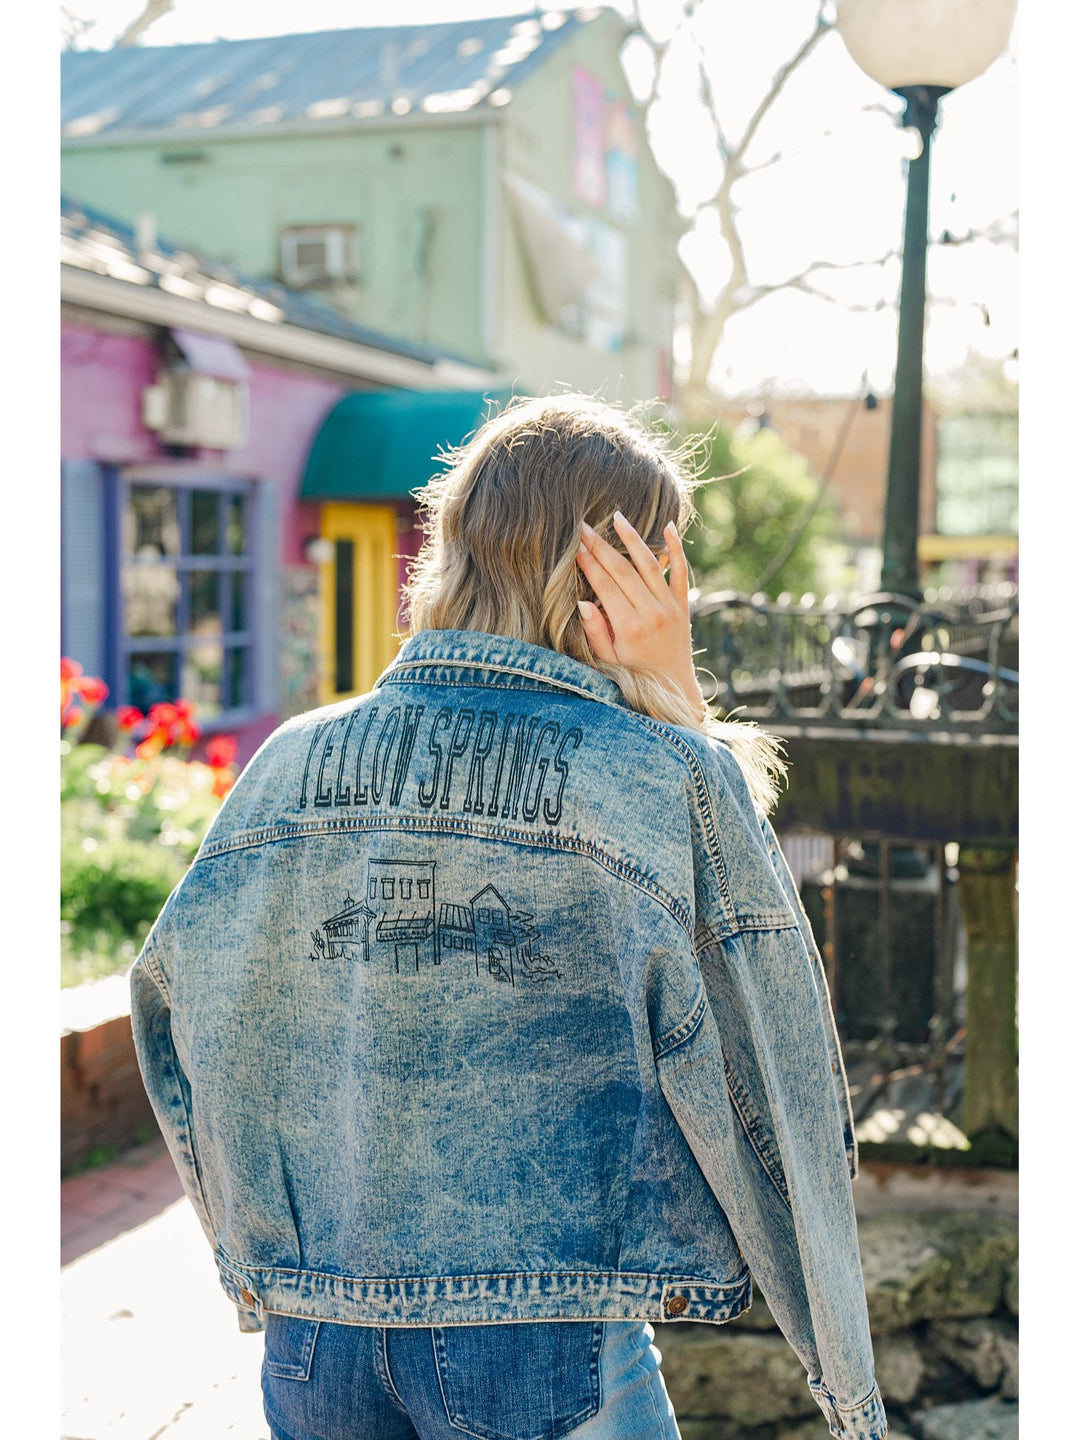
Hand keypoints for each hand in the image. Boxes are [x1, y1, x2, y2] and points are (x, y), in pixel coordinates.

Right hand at [575, 512, 703, 713]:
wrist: (672, 687)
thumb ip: (594, 631)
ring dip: (633, 538)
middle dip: (602, 546)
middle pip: (623, 570)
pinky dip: (676, 548)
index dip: (589, 564)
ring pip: (650, 564)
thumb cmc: (632, 674)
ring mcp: (670, 607)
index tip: (576, 547)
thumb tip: (583, 602)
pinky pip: (682, 571)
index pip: (605, 586)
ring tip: (617, 517)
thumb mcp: (607, 660)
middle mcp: (652, 613)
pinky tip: (668, 526)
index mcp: (629, 627)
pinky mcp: (683, 605)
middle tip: (585, 527)